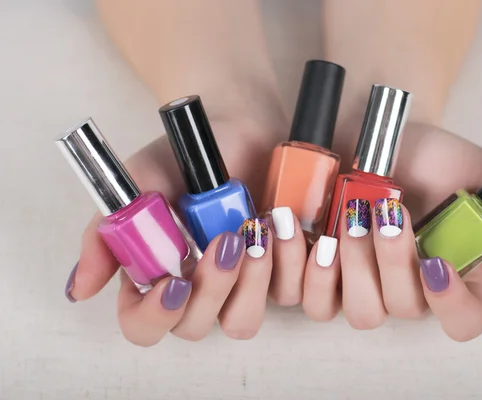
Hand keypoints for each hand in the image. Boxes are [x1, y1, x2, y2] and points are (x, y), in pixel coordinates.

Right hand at [66, 119, 281, 344]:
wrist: (237, 127)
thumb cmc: (184, 157)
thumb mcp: (139, 184)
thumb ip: (108, 234)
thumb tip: (79, 289)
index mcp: (153, 274)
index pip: (143, 325)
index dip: (154, 316)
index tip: (173, 281)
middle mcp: (194, 288)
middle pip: (194, 328)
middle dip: (211, 288)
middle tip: (226, 239)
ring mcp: (237, 284)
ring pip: (241, 322)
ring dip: (252, 281)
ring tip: (259, 229)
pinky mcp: (276, 273)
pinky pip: (287, 295)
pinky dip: (288, 263)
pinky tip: (281, 224)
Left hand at [302, 122, 481, 340]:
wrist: (368, 132)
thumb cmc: (424, 153)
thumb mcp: (477, 175)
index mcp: (452, 273)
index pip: (463, 321)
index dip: (450, 303)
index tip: (435, 260)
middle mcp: (408, 289)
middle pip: (403, 311)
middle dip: (392, 260)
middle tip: (384, 211)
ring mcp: (362, 287)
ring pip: (358, 312)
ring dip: (351, 265)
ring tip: (348, 218)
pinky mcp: (321, 278)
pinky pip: (310, 300)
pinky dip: (306, 268)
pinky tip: (308, 231)